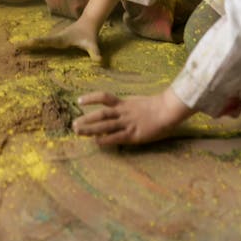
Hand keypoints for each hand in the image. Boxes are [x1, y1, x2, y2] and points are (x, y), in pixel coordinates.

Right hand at [16, 17, 101, 61]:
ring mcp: (54, 39)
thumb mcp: (92, 45)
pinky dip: (34, 45)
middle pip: (40, 41)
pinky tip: (27, 48)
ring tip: (17, 47)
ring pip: (40, 42)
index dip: (39, 42)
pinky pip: (43, 44)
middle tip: (16, 46)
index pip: (48, 41)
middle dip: (28, 44)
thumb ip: (95, 53)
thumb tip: (99, 61)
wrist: (88, 23)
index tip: (29, 42)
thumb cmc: (89, 35)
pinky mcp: (55, 40)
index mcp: (62, 39)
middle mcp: (56, 38)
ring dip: (29, 44)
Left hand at [72, 89, 190, 146]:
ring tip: (78, 132)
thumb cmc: (156, 106)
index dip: (91, 98)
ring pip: (105, 125)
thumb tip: (117, 108)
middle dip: (86, 119)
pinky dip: (105, 140)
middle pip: (101, 114)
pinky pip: (116, 137)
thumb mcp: (138, 102)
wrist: (167, 110)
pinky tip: (96, 142)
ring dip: (90, 129)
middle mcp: (123, 112)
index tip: (79, 101)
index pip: (104, 97)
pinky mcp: (133, 134)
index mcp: (124, 103)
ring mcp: (127, 123)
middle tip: (73, 125)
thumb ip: (127, 106)